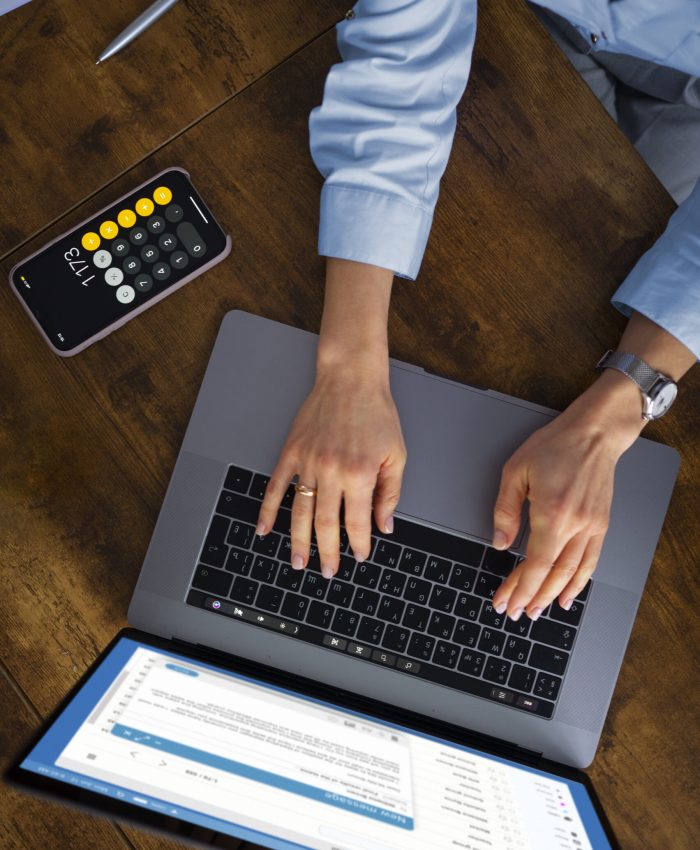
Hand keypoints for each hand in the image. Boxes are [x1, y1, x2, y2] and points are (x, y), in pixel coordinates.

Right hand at [255, 367, 405, 576]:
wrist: (351, 379)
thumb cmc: (376, 413)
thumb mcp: (396, 454)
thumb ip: (390, 493)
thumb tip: (383, 526)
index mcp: (359, 473)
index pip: (357, 522)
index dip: (358, 544)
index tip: (359, 556)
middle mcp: (332, 471)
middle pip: (325, 524)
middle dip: (327, 553)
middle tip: (328, 572)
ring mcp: (308, 462)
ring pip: (300, 512)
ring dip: (298, 541)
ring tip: (298, 562)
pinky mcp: (291, 452)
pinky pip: (275, 486)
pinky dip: (267, 510)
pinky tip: (264, 529)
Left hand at [491, 371, 646, 620]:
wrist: (595, 433)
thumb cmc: (556, 446)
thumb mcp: (515, 471)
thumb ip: (505, 510)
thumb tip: (501, 543)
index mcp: (553, 513)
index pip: (535, 565)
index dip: (519, 587)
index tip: (505, 601)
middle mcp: (576, 525)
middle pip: (553, 575)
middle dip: (532, 597)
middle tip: (516, 612)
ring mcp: (592, 527)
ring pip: (573, 573)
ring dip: (553, 596)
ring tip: (537, 610)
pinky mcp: (601, 525)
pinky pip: (591, 562)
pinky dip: (579, 582)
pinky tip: (568, 595)